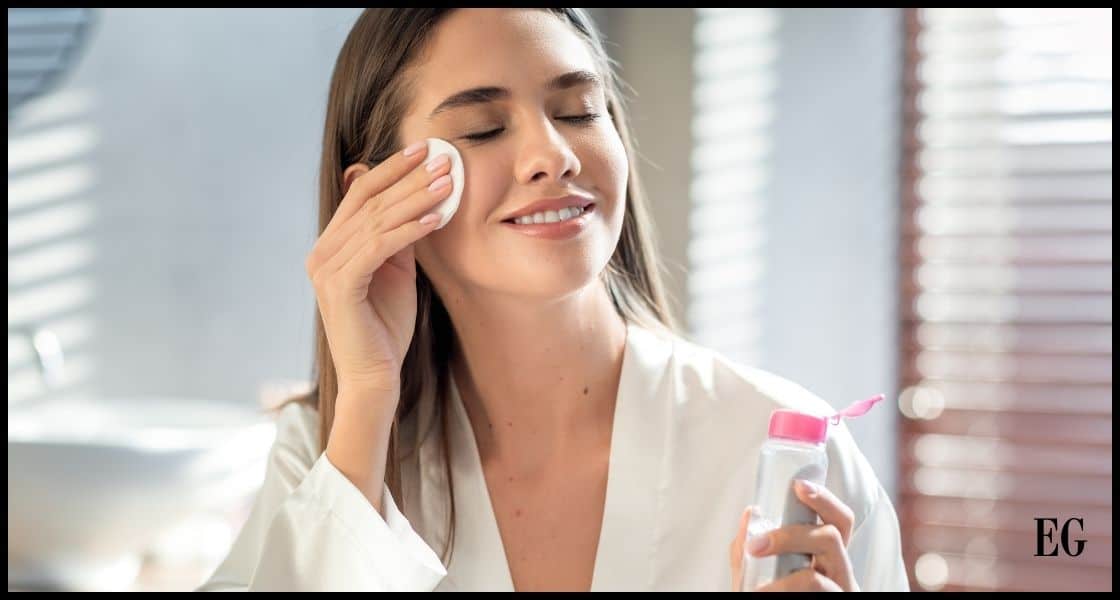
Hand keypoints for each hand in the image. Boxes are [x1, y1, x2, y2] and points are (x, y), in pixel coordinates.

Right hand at [304, 140, 453, 396]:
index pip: (361, 194)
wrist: (375, 376)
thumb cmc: (386, 326)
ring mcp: (326, 269)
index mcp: (331, 245)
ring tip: (449, 183)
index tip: (426, 149)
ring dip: (416, 198)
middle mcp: (322, 252)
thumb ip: (399, 236)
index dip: (392, 169)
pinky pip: (378, 247)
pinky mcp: (340, 286)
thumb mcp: (396, 271)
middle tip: (445, 159)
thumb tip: (417, 197)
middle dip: (409, 177)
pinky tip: (436, 219)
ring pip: (376, 221)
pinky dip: (408, 230)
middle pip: (369, 201)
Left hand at [729, 479, 858, 591]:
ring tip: (755, 594)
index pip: (837, 521)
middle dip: (791, 534)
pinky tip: (762, 597)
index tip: (798, 486)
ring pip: (817, 578)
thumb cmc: (771, 598)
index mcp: (826, 558)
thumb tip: (750, 514)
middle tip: (755, 545)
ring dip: (780, 583)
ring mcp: (842, 595)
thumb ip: (749, 549)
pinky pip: (814, 598)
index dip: (824, 499)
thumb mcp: (756, 576)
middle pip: (833, 538)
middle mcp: (841, 574)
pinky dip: (780, 595)